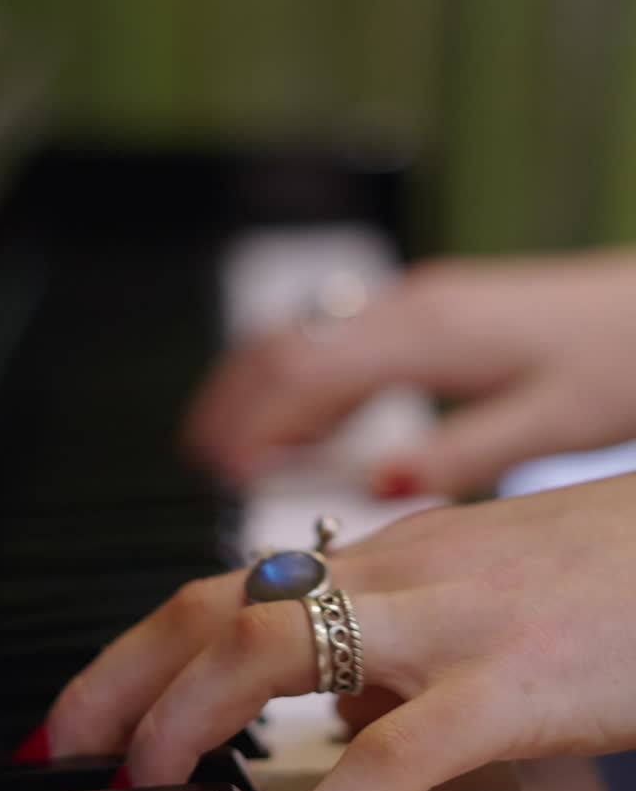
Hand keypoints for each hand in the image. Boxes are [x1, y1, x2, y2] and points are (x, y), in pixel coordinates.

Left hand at [39, 474, 635, 790]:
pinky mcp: (509, 682)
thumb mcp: (471, 599)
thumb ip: (393, 652)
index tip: (80, 717)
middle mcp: (393, 577)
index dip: (137, 650)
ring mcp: (445, 624)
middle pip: (219, 605)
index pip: (224, 588)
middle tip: (68, 753)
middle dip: (125, 679)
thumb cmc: (590, 577)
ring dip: (191, 719)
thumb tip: (332, 719)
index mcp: (380, 561)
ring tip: (152, 789)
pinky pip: (398, 747)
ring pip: (277, 644)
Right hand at [182, 250, 635, 497]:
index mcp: (431, 334)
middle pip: (288, 342)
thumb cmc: (623, 358)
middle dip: (233, 399)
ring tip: (231, 448)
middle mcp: (413, 307)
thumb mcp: (550, 421)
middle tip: (197, 461)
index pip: (306, 371)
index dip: (252, 421)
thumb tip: (383, 488)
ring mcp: (418, 302)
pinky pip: (341, 340)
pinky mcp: (432, 311)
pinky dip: (307, 381)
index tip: (217, 473)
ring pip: (308, 335)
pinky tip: (308, 424)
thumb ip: (461, 454)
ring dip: (262, 387)